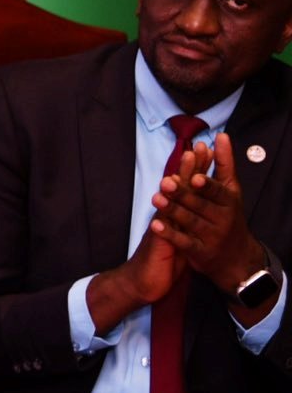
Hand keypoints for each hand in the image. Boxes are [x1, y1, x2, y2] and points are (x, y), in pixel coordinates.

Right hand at [86, 148, 197, 330]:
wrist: (142, 282)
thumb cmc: (162, 262)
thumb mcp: (179, 239)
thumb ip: (184, 223)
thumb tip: (193, 209)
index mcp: (175, 215)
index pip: (187, 187)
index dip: (196, 170)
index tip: (204, 151)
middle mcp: (166, 215)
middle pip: (179, 187)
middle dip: (188, 168)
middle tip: (194, 147)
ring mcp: (161, 225)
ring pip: (170, 199)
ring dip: (176, 181)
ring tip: (181, 164)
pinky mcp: (159, 239)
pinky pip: (163, 223)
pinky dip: (165, 212)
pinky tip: (166, 197)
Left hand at [161, 133, 272, 305]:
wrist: (237, 257)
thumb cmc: (229, 214)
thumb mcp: (231, 189)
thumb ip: (224, 163)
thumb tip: (221, 135)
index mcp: (229, 201)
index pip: (217, 191)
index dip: (207, 185)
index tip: (195, 177)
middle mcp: (221, 218)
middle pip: (200, 205)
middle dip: (183, 194)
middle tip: (165, 182)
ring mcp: (210, 236)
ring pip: (190, 222)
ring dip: (172, 210)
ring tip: (155, 198)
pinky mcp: (199, 251)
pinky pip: (183, 242)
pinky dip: (169, 234)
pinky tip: (154, 224)